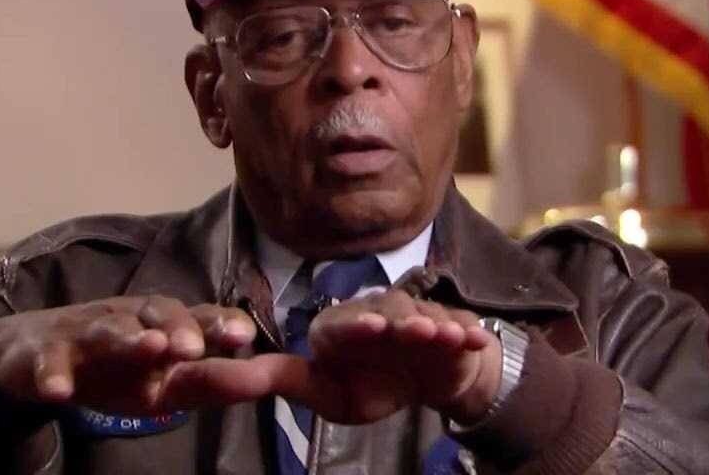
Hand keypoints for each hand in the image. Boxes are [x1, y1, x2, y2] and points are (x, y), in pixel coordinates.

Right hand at [0, 295, 259, 414]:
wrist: (31, 357)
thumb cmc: (114, 368)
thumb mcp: (164, 382)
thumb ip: (212, 381)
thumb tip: (270, 379)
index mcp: (163, 326)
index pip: (198, 318)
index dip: (220, 323)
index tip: (244, 335)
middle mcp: (128, 320)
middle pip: (155, 313)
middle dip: (177, 325)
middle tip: (194, 346)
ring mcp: (84, 333)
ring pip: (107, 330)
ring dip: (128, 338)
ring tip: (150, 349)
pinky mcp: (41, 354)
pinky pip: (46, 362)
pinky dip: (51, 374)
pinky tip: (59, 391)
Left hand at [266, 290, 503, 424]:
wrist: (429, 378)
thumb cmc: (374, 384)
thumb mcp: (331, 394)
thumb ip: (290, 381)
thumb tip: (234, 374)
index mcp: (343, 329)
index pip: (343, 324)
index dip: (355, 325)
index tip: (366, 328)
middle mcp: (381, 315)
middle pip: (389, 313)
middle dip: (401, 321)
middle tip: (410, 330)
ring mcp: (420, 318)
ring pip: (425, 317)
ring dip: (434, 325)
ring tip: (441, 335)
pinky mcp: (452, 326)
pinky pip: (460, 327)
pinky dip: (467, 333)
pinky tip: (474, 339)